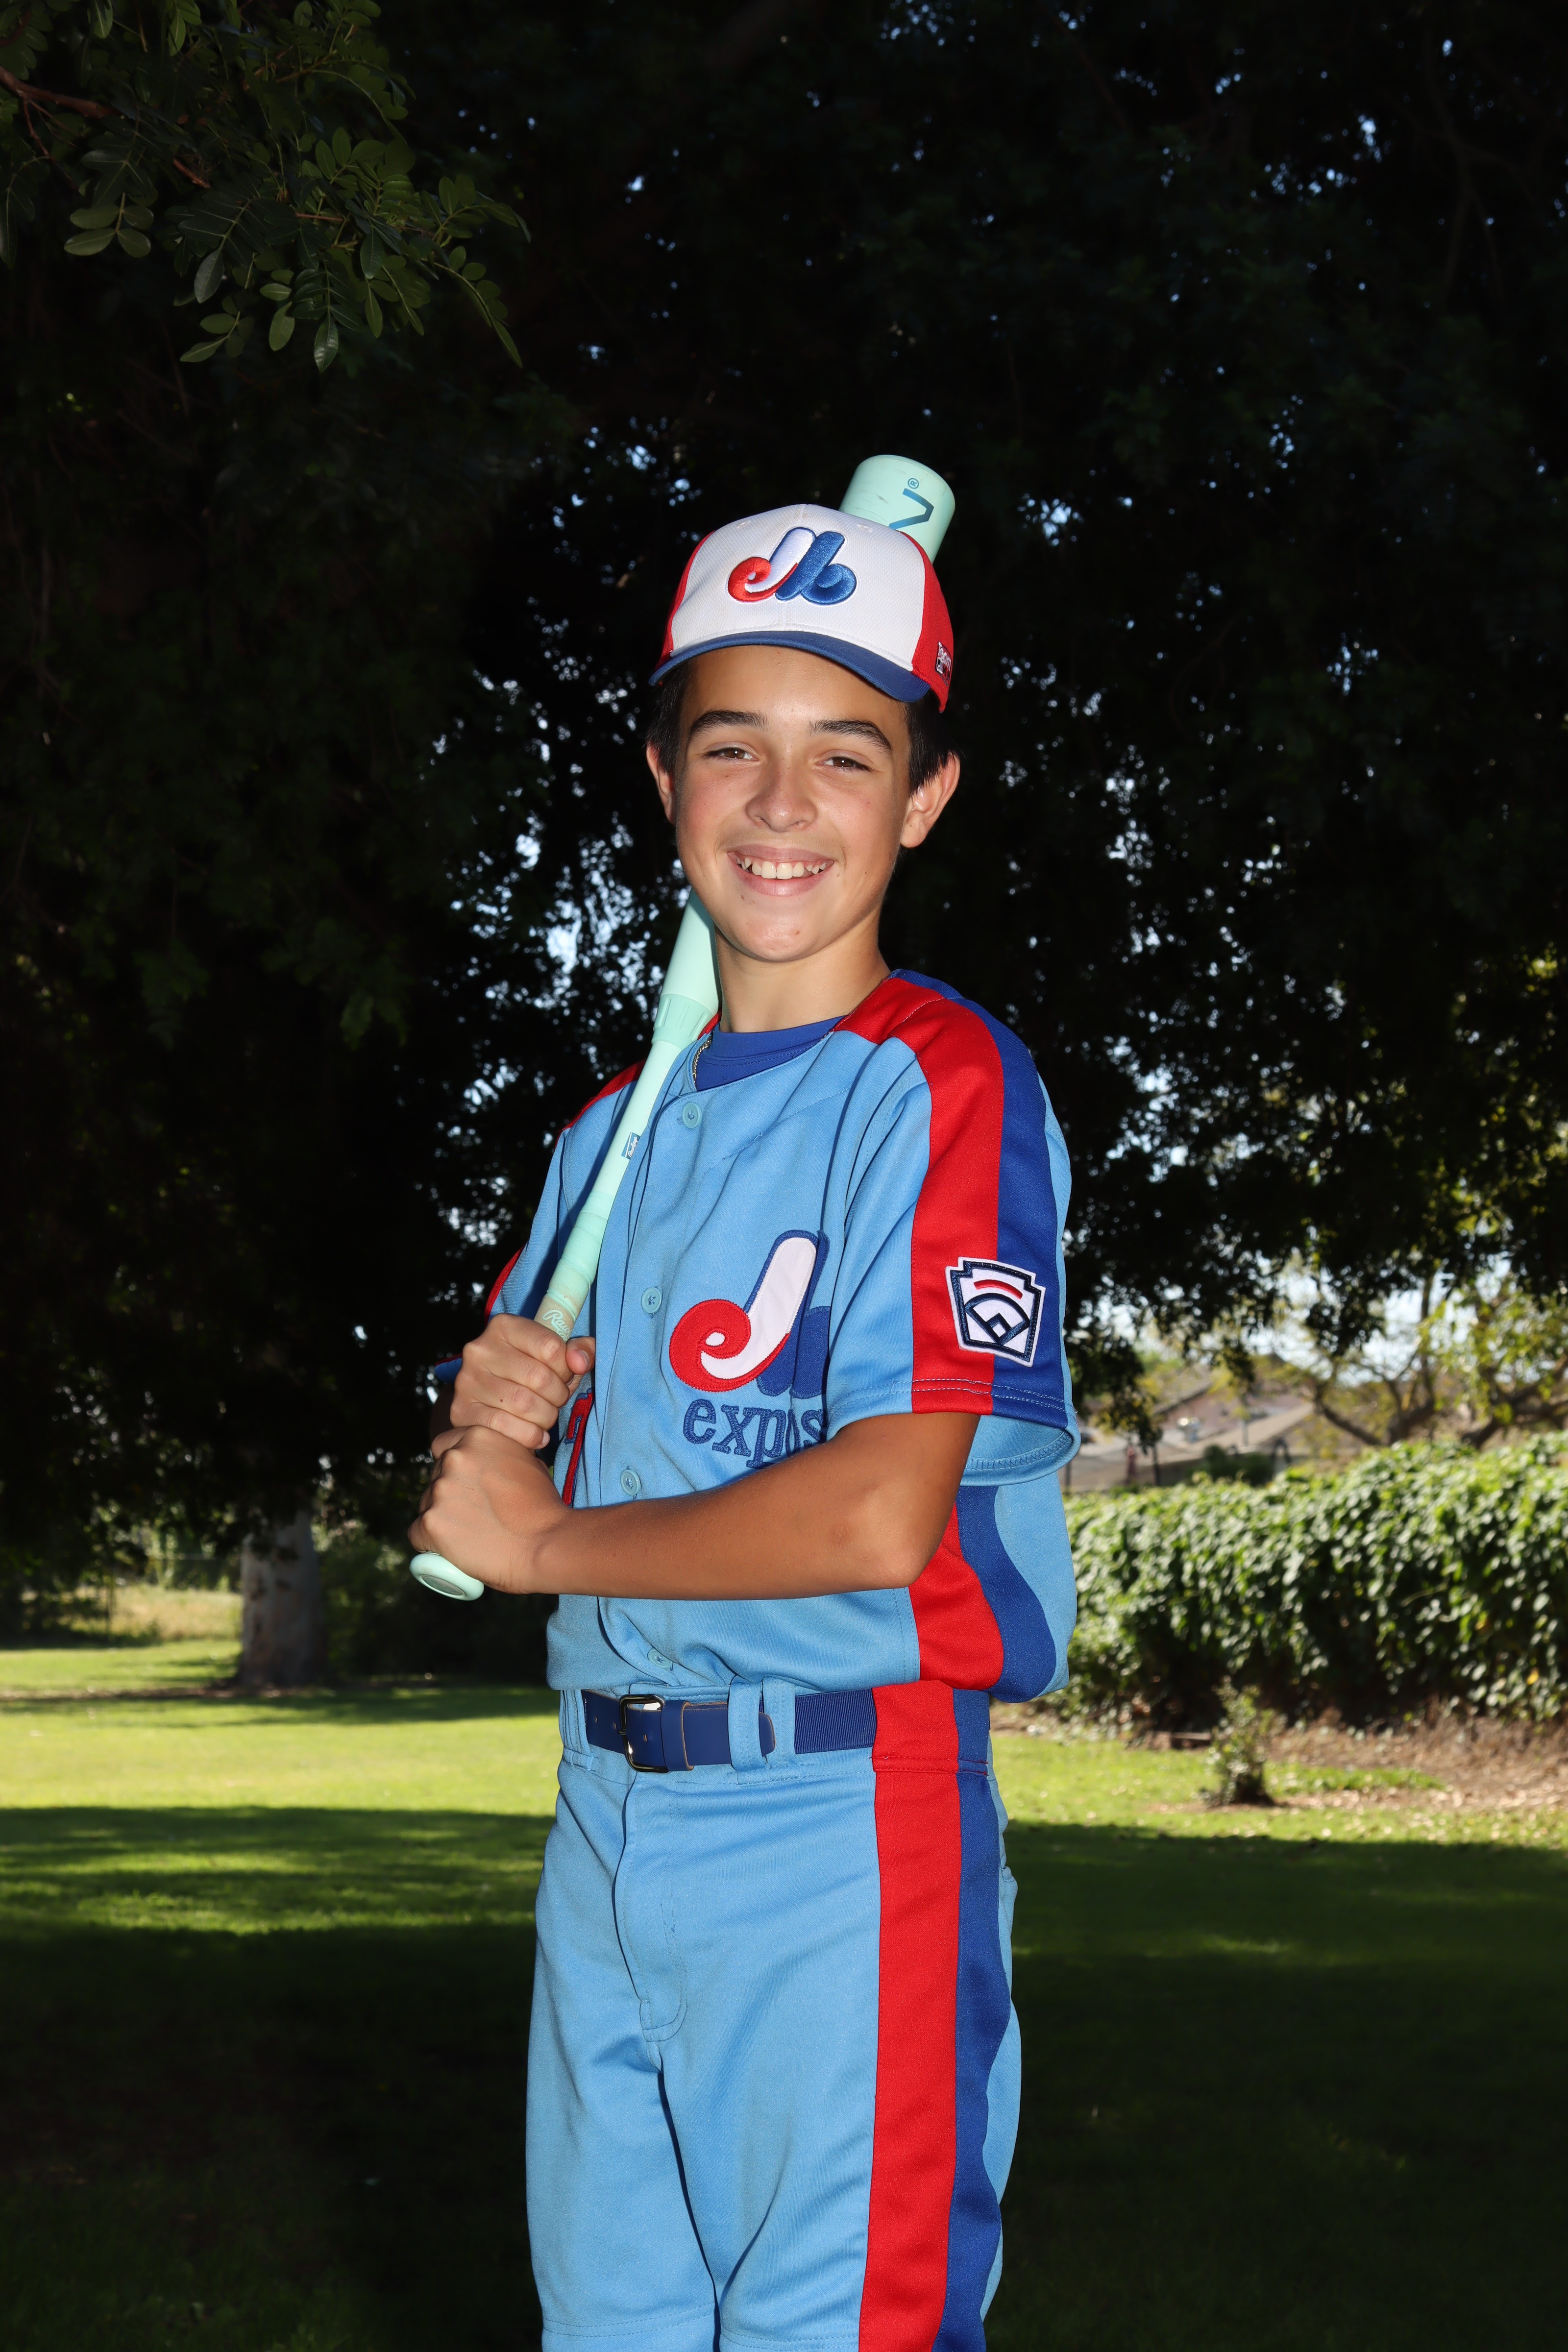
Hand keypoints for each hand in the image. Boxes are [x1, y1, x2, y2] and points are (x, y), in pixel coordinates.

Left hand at [409, 1423, 567, 1591]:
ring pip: (427, 1505)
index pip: (443, 1447)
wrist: (546, 1543)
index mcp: (476, 1437)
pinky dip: (430, 1543)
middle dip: (448, 1495)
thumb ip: (501, 1455)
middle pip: (435, 1478)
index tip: (463, 1484)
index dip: (452, 1467)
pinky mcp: (431, 1523)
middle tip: (471, 1515)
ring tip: (469, 1535)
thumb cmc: (543, 1507)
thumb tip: (491, 1463)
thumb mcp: (527, 1462)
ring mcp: (440, 1490)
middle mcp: (454, 1458)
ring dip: (441, 1519)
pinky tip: (450, 1550)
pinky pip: (418, 1534)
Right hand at [438, 1316, 594, 1460]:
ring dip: (545, 1417)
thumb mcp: (556, 1356)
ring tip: (545, 1417)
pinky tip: (536, 1435)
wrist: (487, 1399)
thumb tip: (580, 1361)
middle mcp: (480, 1349)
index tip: (564, 1377)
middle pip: (539, 1377)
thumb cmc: (530, 1374)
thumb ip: (579, 1350)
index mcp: (504, 1326)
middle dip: (558, 1396)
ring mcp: (467, 1380)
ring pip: (524, 1404)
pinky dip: (529, 1435)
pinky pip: (505, 1427)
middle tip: (556, 1401)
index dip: (566, 1368)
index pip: (551, 1347)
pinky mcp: (461, 1410)